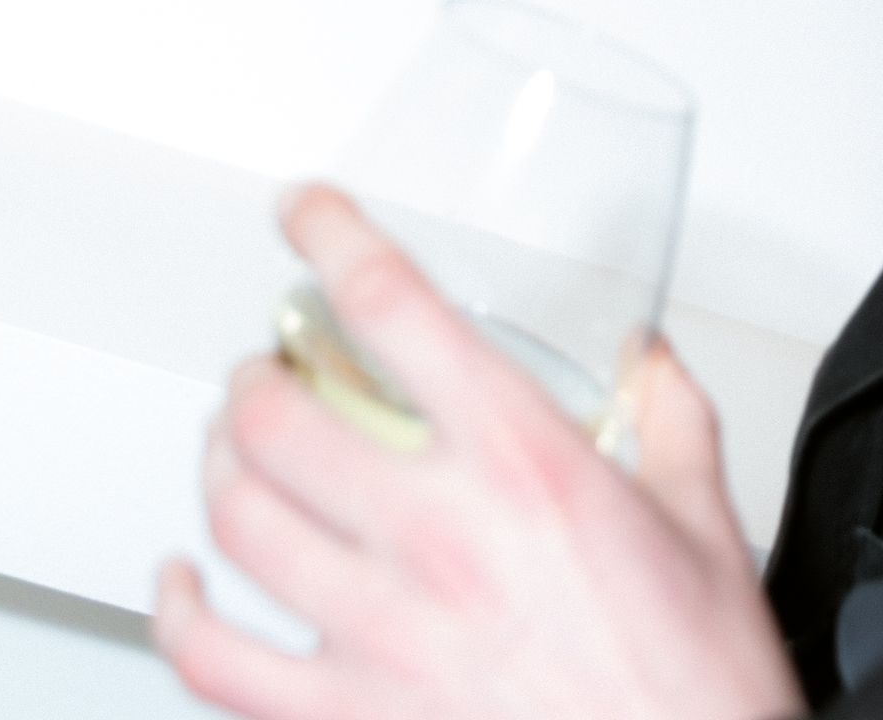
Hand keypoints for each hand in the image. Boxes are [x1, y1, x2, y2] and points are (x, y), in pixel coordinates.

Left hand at [156, 185, 803, 719]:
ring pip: (239, 517)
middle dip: (258, 370)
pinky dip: (177, 613)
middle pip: (281, 412)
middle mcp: (438, 537)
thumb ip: (670, 420)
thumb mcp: (705, 528)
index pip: (391, 304)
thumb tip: (646, 359)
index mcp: (522, 463)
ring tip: (231, 442)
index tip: (307, 211)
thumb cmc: (697, 690)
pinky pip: (219, 662)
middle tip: (270, 363)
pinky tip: (177, 583)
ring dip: (219, 460)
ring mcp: (383, 635)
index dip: (330, 234)